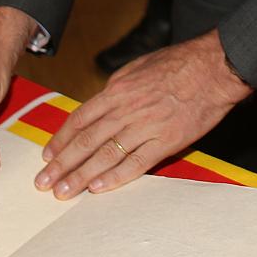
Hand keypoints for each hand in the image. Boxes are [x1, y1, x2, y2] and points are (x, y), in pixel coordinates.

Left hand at [35, 31, 251, 199]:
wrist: (213, 69)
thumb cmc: (178, 64)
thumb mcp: (138, 67)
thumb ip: (117, 88)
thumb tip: (100, 104)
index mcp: (117, 90)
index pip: (80, 119)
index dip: (61, 139)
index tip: (47, 155)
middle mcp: (126, 109)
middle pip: (86, 141)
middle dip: (62, 163)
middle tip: (44, 182)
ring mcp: (146, 127)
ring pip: (105, 155)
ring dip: (81, 176)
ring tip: (64, 191)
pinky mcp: (166, 141)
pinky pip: (136, 163)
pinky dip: (116, 177)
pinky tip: (98, 189)